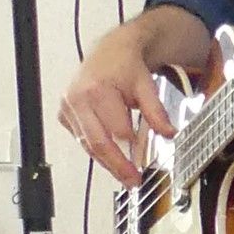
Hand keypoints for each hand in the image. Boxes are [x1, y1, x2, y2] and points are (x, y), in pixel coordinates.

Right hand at [59, 24, 175, 187]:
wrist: (108, 52)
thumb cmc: (125, 67)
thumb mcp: (146, 85)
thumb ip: (156, 111)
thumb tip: (168, 133)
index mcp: (96, 91)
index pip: (116, 130)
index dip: (131, 148)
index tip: (142, 165)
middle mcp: (77, 99)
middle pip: (98, 143)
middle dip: (117, 166)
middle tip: (132, 181)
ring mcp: (68, 108)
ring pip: (88, 145)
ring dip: (107, 163)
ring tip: (125, 177)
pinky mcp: (65, 115)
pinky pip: (82, 140)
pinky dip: (97, 151)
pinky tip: (111, 159)